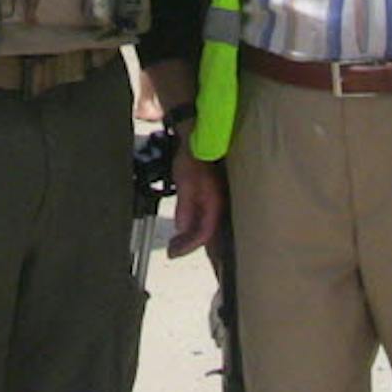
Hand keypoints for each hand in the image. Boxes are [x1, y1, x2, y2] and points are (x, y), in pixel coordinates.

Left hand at [167, 143, 224, 258]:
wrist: (198, 139)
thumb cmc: (192, 157)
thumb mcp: (185, 182)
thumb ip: (185, 207)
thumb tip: (182, 229)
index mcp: (215, 203)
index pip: (203, 234)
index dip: (188, 246)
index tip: (173, 252)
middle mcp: (218, 205)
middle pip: (207, 235)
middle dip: (190, 246)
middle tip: (174, 251)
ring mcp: (215, 202)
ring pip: (207, 228)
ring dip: (191, 238)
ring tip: (176, 243)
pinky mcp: (211, 198)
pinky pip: (204, 219)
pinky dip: (193, 227)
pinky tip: (185, 228)